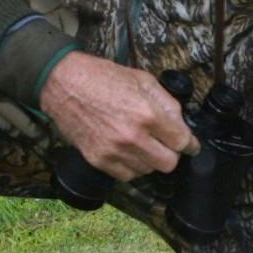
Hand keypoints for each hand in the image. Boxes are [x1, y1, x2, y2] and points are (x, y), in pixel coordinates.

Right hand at [37, 52, 196, 180]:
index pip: (182, 142)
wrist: (63, 84)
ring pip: (147, 171)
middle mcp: (132, 137)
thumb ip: (167, 103)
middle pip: (168, 163)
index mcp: (147, 114)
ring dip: (149, 159)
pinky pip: (126, 175)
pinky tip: (127, 150)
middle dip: (170, 153)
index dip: (189, 143)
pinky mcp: (98, 160)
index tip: (189, 144)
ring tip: (140, 141)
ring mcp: (114, 152)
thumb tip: (182, 124)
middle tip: (164, 142)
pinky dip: (131, 166)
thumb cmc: (102, 77)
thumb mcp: (142, 79)